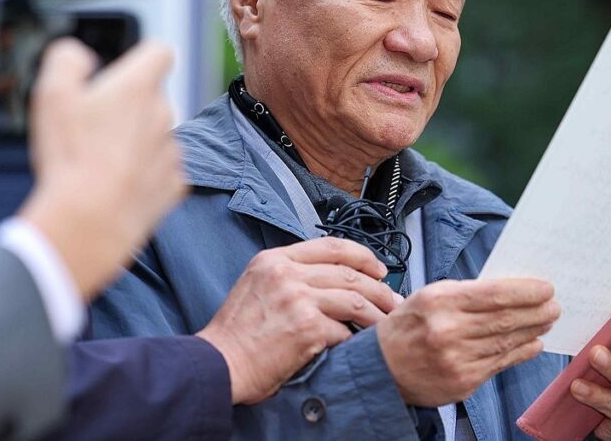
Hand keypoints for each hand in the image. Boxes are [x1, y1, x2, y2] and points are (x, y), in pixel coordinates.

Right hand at [20, 39, 184, 300]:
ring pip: (157, 135)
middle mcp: (164, 114)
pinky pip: (161, 170)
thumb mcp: (53, 94)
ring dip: (136, 142)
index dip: (143, 56)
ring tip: (101, 162)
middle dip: (129, 107)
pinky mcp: (175, 183)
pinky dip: (144, 174)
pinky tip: (118, 185)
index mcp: (138, 87)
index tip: (127, 69)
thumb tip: (79, 53)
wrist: (90, 220)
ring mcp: (173, 151)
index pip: (160, 52)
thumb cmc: (70, 156)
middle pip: (152, 98)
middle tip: (94, 128)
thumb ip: (67, 60)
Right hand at [197, 237, 401, 404]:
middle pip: (349, 272)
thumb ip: (290, 274)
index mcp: (275, 260)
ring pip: (354, 299)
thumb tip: (332, 277)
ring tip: (387, 323)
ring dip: (377, 314)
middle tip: (392, 300)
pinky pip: (344, 330)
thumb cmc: (236, 333)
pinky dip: (354, 338)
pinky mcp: (307, 327)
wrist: (218, 364)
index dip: (362, 255)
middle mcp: (287, 274)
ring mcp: (298, 299)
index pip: (331, 246)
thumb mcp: (257, 285)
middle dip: (379, 287)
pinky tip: (358, 345)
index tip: (378, 268)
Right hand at [377, 278, 559, 406]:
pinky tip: (533, 343)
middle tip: (554, 305)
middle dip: (536, 311)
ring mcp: (456, 360)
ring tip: (547, 321)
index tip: (546, 288)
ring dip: (533, 330)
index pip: (494, 294)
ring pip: (506, 342)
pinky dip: (520, 352)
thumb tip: (509, 291)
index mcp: (439, 302)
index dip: (525, 291)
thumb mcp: (430, 296)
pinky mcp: (462, 383)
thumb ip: (466, 293)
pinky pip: (500, 364)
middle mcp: (448, 331)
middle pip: (505, 319)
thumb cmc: (408, 325)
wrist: (381, 368)